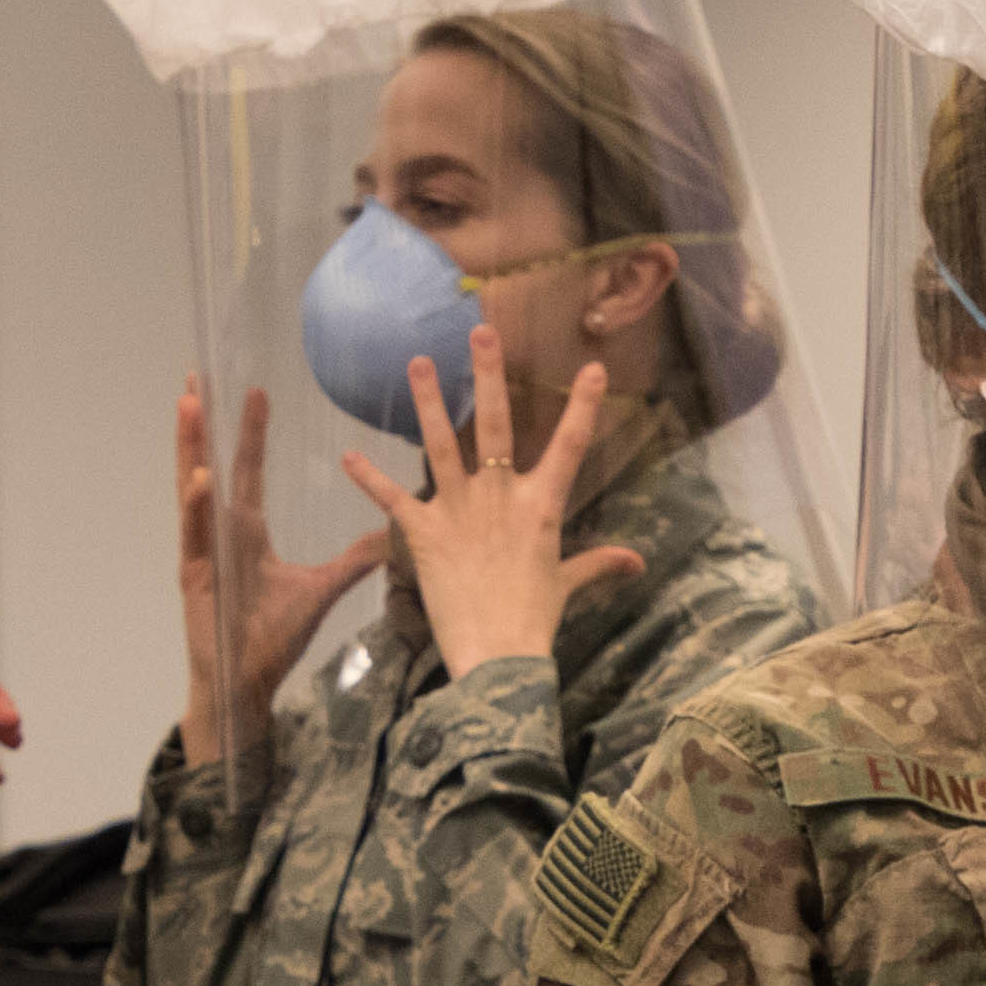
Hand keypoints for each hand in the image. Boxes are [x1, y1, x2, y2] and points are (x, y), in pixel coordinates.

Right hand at [179, 380, 385, 765]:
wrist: (246, 681)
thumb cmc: (274, 636)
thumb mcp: (322, 588)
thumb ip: (355, 558)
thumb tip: (395, 532)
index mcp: (246, 531)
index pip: (248, 470)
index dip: (250, 432)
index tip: (256, 390)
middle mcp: (220, 532)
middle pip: (212, 464)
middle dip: (206, 422)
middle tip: (198, 373)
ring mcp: (203, 551)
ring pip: (193, 488)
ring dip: (191, 447)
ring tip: (190, 404)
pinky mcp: (195, 576)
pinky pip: (195, 535)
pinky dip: (196, 508)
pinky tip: (200, 480)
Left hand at [340, 335, 646, 676]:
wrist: (496, 655)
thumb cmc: (535, 622)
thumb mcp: (567, 585)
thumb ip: (598, 564)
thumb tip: (637, 560)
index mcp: (541, 507)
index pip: (571, 447)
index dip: (584, 407)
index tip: (594, 368)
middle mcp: (501, 497)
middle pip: (497, 424)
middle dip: (489, 374)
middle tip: (480, 330)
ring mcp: (460, 511)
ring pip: (442, 444)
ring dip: (427, 401)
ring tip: (416, 361)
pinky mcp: (424, 534)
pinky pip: (392, 499)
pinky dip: (369, 478)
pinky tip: (348, 455)